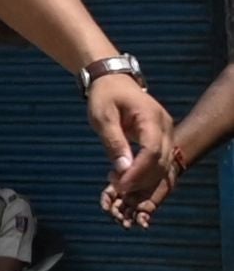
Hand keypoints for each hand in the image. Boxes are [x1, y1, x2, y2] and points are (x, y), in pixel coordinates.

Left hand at [90, 71, 175, 226]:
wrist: (114, 81)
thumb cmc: (105, 96)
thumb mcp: (102, 118)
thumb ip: (114, 143)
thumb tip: (123, 168)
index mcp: (152, 118)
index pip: (152, 151)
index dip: (138, 171)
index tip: (121, 184)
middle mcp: (165, 125)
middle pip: (161, 160)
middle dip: (141, 179)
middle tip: (118, 189)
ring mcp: (166, 131)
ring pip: (163, 163)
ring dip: (144, 178)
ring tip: (120, 184)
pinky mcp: (161, 137)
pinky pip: (159, 159)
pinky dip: (145, 172)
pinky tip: (127, 177)